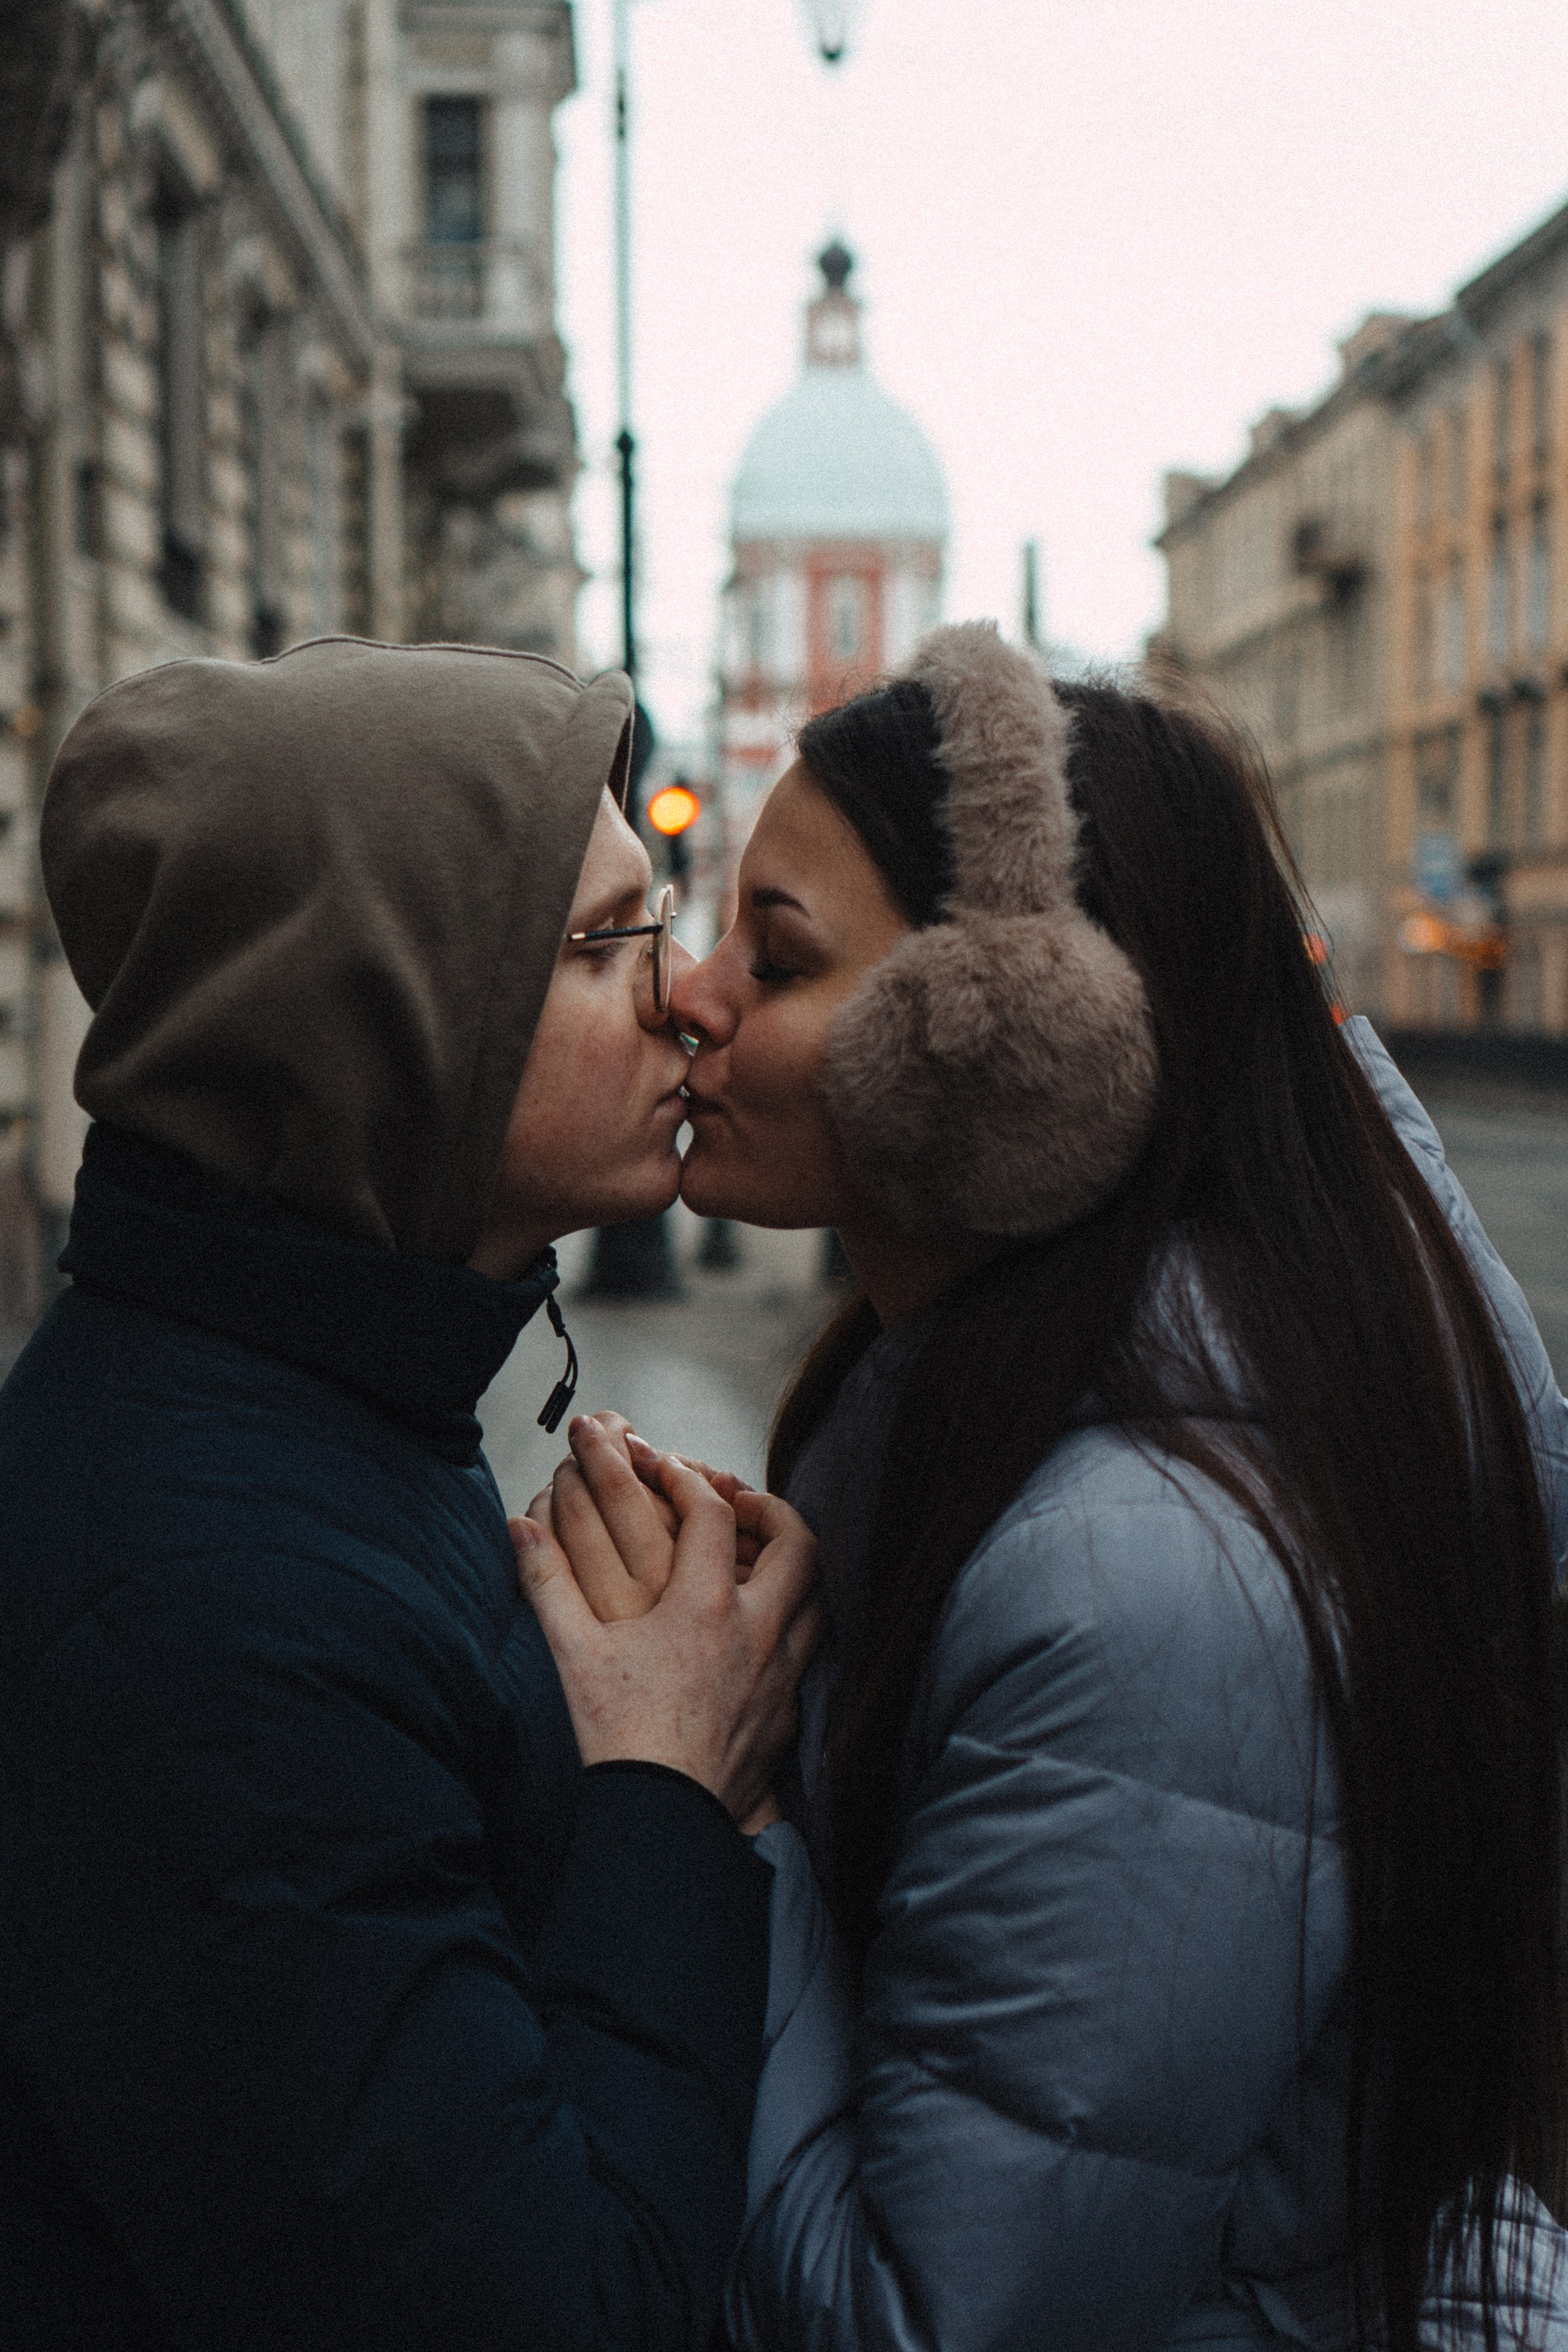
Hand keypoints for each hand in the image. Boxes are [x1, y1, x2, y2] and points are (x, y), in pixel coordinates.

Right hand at [512, 1451, 819, 1826]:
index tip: (662, 1468)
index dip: (686, 1477)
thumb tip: (519, 1528)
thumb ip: (546, 1582)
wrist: (660, 1822)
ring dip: (792, 1568)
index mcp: (706, 1607)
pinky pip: (808, 1652)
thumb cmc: (616, 1740)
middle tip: (739, 1501)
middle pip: (796, 1542)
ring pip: (816, 1598)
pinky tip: (760, 1635)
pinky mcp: (786, 1717)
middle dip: (771, 1509)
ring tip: (757, 1560)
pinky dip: (793, 1625)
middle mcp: (757, 1633)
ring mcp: (780, 1676)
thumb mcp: (571, 1654)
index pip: (711, 1512)